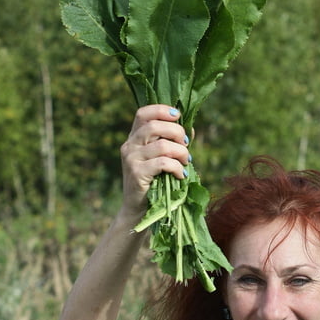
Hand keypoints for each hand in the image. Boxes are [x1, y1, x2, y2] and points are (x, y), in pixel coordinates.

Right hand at [120, 105, 190, 221]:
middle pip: (154, 125)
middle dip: (177, 132)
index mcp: (134, 137)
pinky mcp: (137, 173)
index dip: (161, 110)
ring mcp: (131, 159)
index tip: (178, 116)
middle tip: (186, 145)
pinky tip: (181, 174)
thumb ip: (173, 142)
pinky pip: (163, 163)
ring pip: (162, 145)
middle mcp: (129, 145)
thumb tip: (190, 127)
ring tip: (186, 162)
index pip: (142, 113)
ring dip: (181, 153)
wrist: (138, 210)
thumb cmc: (155, 182)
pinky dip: (177, 167)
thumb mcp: (162, 158)